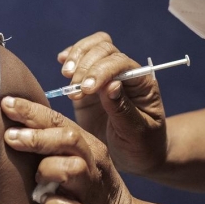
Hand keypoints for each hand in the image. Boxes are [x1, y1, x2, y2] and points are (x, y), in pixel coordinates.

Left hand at [1, 96, 132, 203]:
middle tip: (10, 136)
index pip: (57, 121)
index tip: (6, 104)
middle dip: (37, 137)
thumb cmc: (79, 185)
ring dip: (47, 169)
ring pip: (72, 169)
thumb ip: (49, 140)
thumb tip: (8, 118)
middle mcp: (90, 163)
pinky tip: (43, 203)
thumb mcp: (71, 157)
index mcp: (86, 144)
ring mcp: (89, 191)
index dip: (31, 111)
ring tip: (37, 179)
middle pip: (68, 140)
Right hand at [57, 32, 166, 174]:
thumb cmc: (141, 146)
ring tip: (66, 76)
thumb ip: (123, 110)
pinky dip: (70, 57)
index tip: (87, 90)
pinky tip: (62, 65)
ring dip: (77, 57)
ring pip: (93, 47)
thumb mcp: (136, 134)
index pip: (122, 63)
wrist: (133, 156)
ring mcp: (105, 76)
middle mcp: (125, 74)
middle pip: (105, 49)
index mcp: (142, 83)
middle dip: (86, 66)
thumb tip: (112, 85)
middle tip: (75, 91)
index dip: (102, 71)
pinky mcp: (88, 85)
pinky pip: (80, 60)